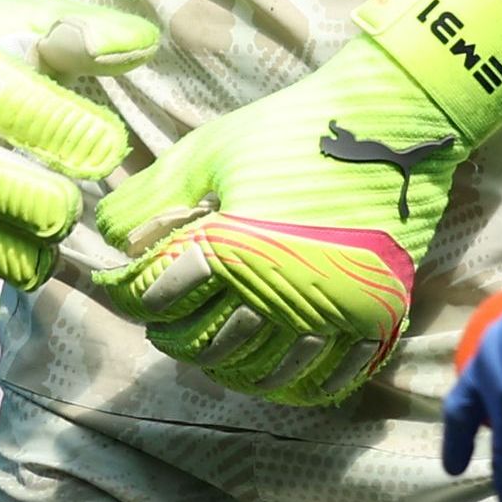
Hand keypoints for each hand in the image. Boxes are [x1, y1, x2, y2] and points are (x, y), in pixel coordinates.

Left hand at [96, 0, 501, 405]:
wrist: (394, 116)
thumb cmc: (293, 127)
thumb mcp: (209, 151)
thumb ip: (150, 197)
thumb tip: (107, 235)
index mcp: (234, 247)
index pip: (157, 297)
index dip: (123, 295)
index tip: (112, 287)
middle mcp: (282, 290)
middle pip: (203, 344)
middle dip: (169, 335)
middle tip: (159, 321)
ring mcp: (333, 310)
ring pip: (261, 371)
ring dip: (225, 366)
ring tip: (208, 348)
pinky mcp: (375, 316)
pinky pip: (328, 377)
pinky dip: (294, 385)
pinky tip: (273, 375)